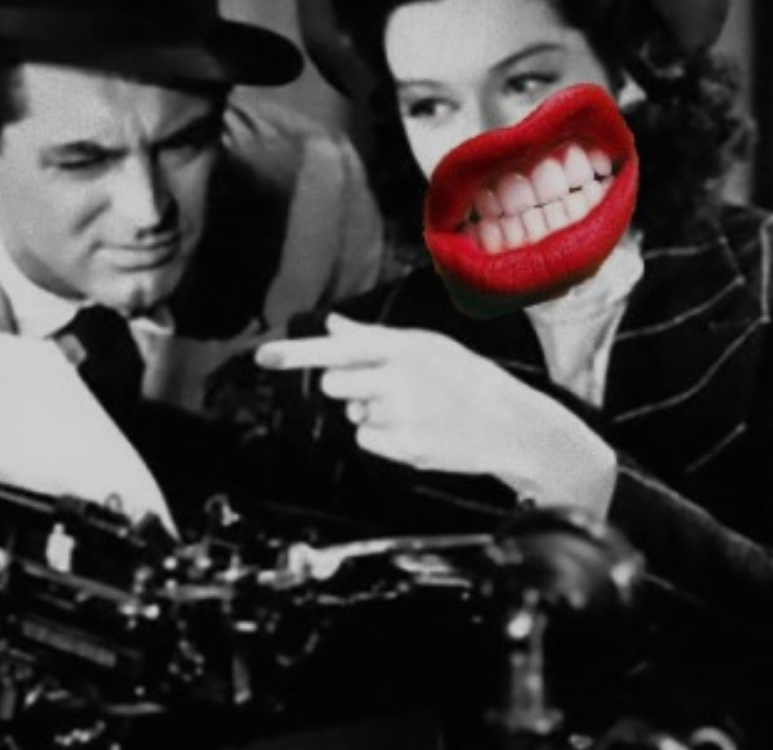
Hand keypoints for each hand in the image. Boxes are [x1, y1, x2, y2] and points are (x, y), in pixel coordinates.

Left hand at [254, 314, 617, 517]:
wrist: (510, 424)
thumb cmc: (464, 378)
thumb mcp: (426, 346)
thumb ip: (373, 337)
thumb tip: (331, 324)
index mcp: (404, 347)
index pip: (338, 348)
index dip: (297, 353)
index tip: (262, 356)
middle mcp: (399, 380)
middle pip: (335, 384)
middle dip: (347, 387)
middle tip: (384, 387)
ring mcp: (401, 417)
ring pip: (353, 413)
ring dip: (371, 412)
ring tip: (413, 409)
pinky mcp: (403, 448)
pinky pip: (366, 439)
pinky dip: (382, 436)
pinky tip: (416, 430)